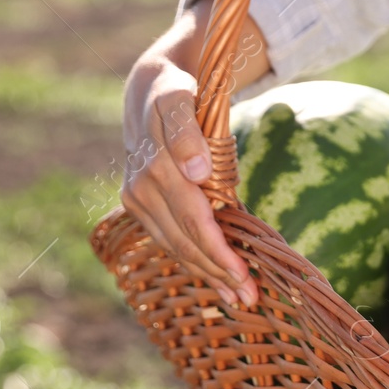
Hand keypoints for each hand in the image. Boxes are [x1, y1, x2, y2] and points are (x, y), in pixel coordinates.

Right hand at [119, 0, 268, 306]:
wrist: (150, 89)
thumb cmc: (177, 91)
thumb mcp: (181, 97)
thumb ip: (187, 131)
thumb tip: (197, 172)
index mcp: (155, 164)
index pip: (192, 219)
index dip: (217, 251)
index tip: (242, 274)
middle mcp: (141, 187)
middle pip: (185, 240)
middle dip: (218, 272)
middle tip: (251, 299)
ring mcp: (137, 199)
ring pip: (176, 246)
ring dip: (208, 275)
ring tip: (239, 299)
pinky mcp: (139, 206)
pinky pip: (170, 239)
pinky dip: (194, 262)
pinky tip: (216, 280)